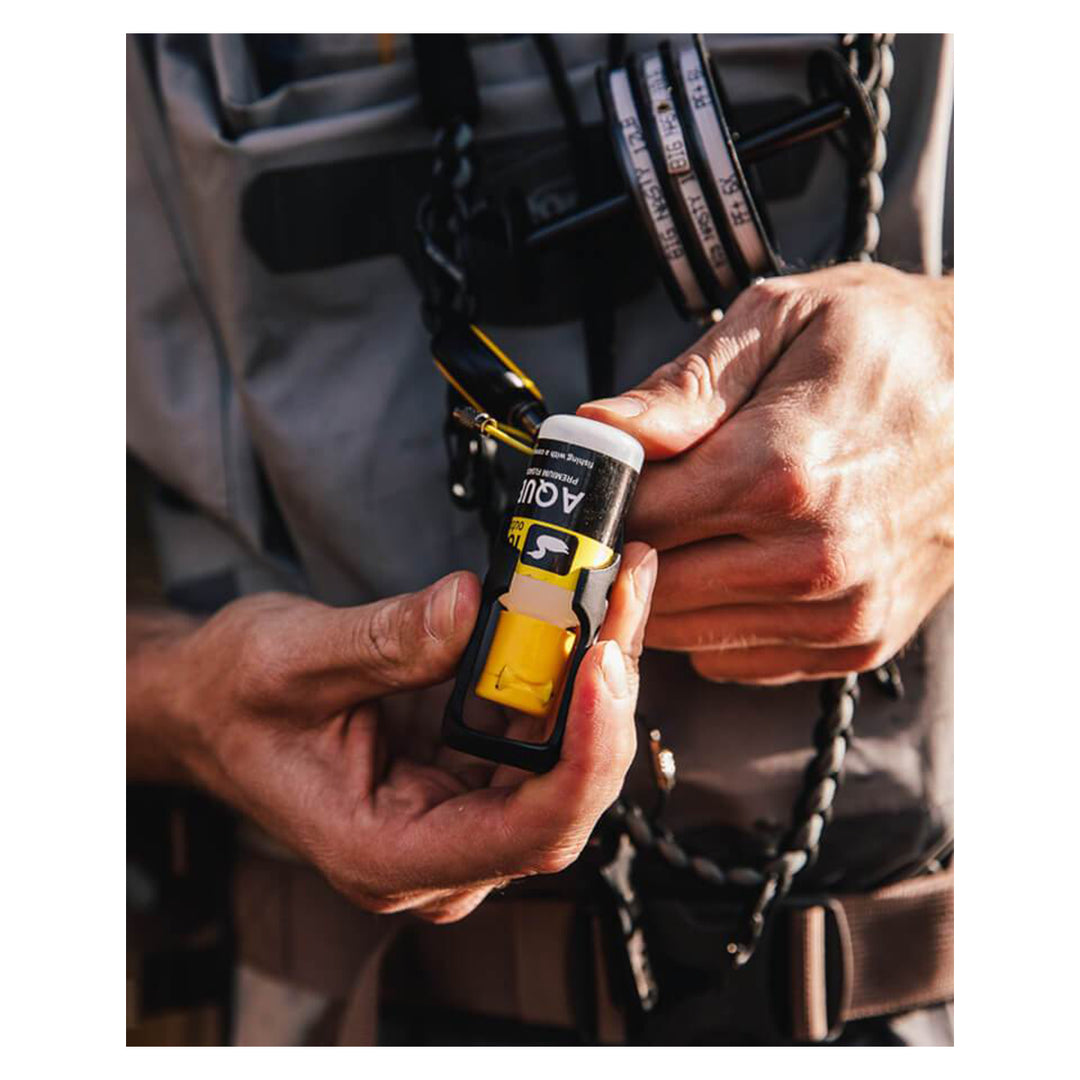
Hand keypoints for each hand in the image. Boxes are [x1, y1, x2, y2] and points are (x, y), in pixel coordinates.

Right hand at [129, 543, 655, 920]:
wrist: (212, 707)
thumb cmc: (234, 702)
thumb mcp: (291, 660)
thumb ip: (386, 641)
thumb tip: (473, 607)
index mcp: (386, 853)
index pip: (526, 834)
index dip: (587, 756)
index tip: (604, 666)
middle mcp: (440, 852)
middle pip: (566, 794)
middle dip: (607, 693)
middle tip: (621, 596)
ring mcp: (462, 816)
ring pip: (569, 759)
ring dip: (601, 671)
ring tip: (616, 585)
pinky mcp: (474, 776)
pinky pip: (547, 732)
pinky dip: (572, 670)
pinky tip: (590, 610)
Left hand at [579, 264, 951, 684]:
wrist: (1000, 390)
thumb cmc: (892, 346)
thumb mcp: (782, 319)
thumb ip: (685, 386)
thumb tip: (601, 429)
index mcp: (781, 469)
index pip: (640, 518)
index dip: (605, 502)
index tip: (601, 484)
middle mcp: (813, 553)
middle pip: (656, 586)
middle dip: (627, 551)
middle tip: (634, 511)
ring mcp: (841, 607)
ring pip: (690, 634)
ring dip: (667, 592)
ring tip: (687, 533)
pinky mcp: (859, 639)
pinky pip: (742, 662)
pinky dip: (716, 625)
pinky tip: (732, 569)